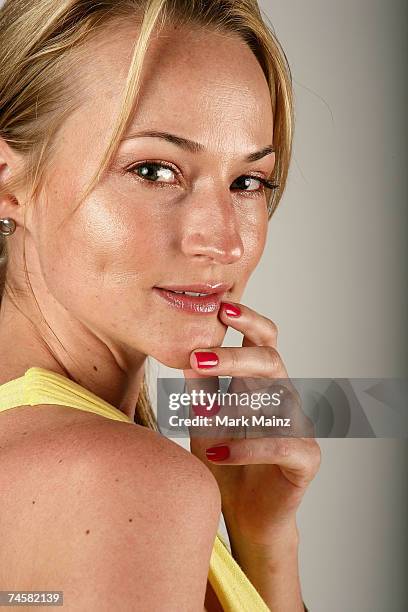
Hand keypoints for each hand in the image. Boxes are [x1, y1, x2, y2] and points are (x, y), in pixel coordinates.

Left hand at [183, 301, 320, 554]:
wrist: (245, 513)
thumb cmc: (224, 459)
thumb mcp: (204, 420)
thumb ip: (200, 391)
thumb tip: (187, 355)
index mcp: (260, 381)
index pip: (262, 338)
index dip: (248, 320)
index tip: (221, 308)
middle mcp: (283, 396)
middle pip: (270, 359)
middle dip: (235, 356)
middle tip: (199, 357)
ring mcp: (298, 424)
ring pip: (277, 399)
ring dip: (235, 404)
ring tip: (202, 413)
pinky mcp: (306, 456)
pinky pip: (280, 444)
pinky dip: (246, 447)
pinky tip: (216, 452)